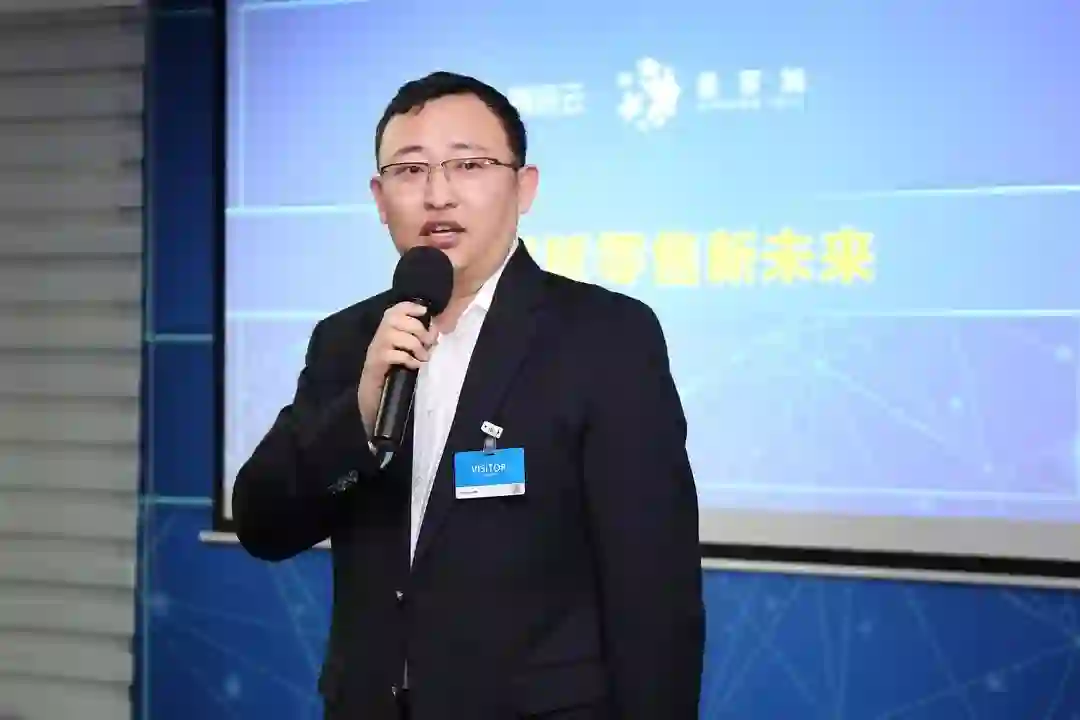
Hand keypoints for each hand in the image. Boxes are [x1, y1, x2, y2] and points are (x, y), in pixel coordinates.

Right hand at [358, 301, 437, 433]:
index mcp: (386, 330)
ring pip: (394, 335)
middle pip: (394, 319)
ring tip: (423, 357)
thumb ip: (418, 340)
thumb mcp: (407, 352)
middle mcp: (378, 336)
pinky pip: (393, 354)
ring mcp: (376, 349)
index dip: (409, 307)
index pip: (394, 310)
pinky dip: (408, 359)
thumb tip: (435, 330)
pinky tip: (415, 366)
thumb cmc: (394, 371)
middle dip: (416, 328)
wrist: (374, 395)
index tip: (424, 311)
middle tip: (428, 342)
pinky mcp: (376, 363)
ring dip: (414, 345)